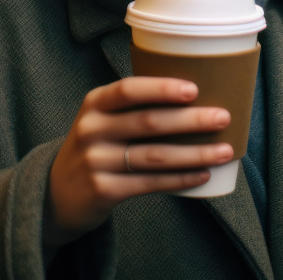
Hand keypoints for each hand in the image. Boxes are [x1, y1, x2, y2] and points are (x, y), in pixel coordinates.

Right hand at [44, 77, 233, 245]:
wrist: (57, 193)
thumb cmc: (96, 147)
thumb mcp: (102, 120)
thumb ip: (134, 108)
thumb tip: (195, 98)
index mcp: (94, 104)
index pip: (128, 89)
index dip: (161, 88)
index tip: (194, 89)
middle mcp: (92, 129)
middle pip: (149, 122)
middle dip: (191, 120)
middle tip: (223, 118)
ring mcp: (96, 162)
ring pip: (155, 156)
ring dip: (195, 153)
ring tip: (225, 151)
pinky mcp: (104, 190)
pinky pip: (150, 183)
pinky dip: (181, 179)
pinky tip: (202, 175)